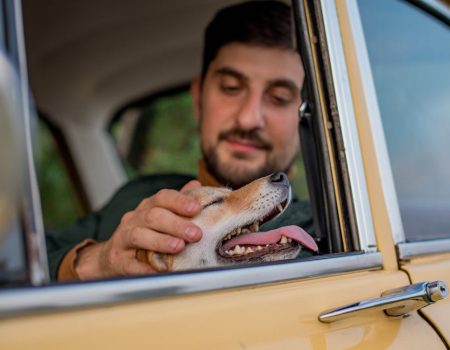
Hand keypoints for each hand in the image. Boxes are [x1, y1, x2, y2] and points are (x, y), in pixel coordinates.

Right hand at [74, 180, 202, 278]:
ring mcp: (123, 239)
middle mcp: (134, 219)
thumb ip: (177, 202)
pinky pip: (130, 264)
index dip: (179, 201)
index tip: (196, 208)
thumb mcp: (159, 215)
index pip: (162, 197)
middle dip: (176, 224)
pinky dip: (144, 268)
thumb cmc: (144, 234)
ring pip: (139, 236)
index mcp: (147, 207)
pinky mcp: (117, 260)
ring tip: (179, 247)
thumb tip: (197, 184)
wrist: (112, 257)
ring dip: (160, 241)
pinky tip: (158, 272)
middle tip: (196, 234)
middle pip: (153, 216)